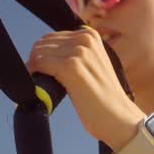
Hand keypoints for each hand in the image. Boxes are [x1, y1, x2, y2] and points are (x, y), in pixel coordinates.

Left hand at [26, 28, 143, 150]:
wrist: (119, 118)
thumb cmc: (103, 99)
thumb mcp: (91, 67)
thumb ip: (74, 56)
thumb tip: (43, 56)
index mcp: (90, 35)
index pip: (51, 38)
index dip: (42, 56)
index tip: (41, 73)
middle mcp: (85, 39)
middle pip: (42, 44)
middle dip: (36, 61)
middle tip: (38, 81)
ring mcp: (79, 51)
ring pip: (39, 53)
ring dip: (34, 69)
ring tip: (39, 86)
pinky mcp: (71, 66)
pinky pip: (40, 63)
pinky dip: (34, 74)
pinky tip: (38, 87)